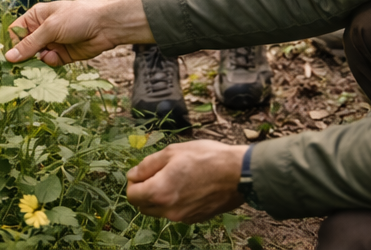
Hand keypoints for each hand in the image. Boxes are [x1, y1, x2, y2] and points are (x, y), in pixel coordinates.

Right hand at [4, 0, 151, 65]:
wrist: (105, 26)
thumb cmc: (77, 17)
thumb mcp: (50, 28)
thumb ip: (30, 44)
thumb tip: (9, 57)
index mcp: (36, 17)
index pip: (16, 32)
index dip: (11, 44)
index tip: (7, 58)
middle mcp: (42, 30)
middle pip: (24, 47)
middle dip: (22, 57)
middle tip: (17, 68)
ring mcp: (52, 43)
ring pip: (36, 58)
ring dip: (37, 62)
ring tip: (40, 60)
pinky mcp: (62, 55)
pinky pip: (49, 63)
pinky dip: (50, 63)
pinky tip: (56, 58)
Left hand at [126, 141, 246, 222]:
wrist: (238, 174)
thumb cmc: (206, 158)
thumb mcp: (173, 152)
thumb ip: (148, 165)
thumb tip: (132, 174)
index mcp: (159, 192)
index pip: (132, 195)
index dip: (133, 182)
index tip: (142, 172)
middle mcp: (168, 210)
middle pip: (143, 206)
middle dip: (144, 191)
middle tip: (157, 173)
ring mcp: (182, 217)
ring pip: (160, 210)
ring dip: (160, 197)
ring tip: (176, 177)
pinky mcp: (195, 219)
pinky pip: (176, 212)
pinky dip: (175, 202)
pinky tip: (189, 186)